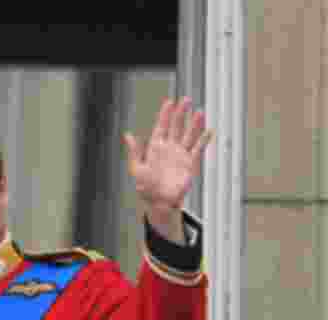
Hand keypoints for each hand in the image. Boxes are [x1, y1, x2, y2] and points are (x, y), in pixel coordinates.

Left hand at [124, 97, 212, 236]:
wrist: (159, 202)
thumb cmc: (146, 188)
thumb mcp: (136, 169)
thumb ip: (134, 151)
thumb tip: (128, 136)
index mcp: (155, 148)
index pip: (161, 126)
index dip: (165, 114)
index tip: (169, 102)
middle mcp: (169, 149)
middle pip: (176, 127)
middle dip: (181, 113)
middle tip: (185, 100)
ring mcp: (180, 155)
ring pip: (188, 135)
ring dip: (194, 124)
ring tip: (198, 112)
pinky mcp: (189, 163)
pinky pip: (197, 149)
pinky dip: (203, 140)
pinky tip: (208, 131)